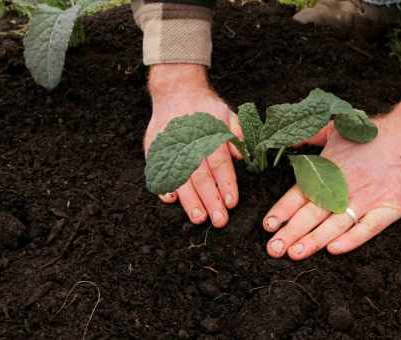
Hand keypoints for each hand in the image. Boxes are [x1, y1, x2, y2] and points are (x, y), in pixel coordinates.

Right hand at [144, 64, 241, 227]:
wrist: (177, 89)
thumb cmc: (207, 108)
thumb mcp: (228, 115)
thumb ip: (238, 135)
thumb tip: (245, 156)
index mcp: (210, 134)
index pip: (220, 164)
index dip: (226, 184)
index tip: (232, 202)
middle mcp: (190, 142)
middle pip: (201, 176)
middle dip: (210, 200)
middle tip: (219, 220)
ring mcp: (171, 146)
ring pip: (181, 177)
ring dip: (189, 200)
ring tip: (198, 218)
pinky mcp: (155, 148)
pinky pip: (158, 169)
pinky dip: (163, 184)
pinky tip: (170, 200)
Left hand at [262, 95, 400, 258]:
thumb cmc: (373, 133)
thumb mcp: (335, 129)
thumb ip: (309, 138)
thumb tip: (287, 141)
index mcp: (328, 170)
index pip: (299, 194)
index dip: (282, 211)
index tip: (268, 226)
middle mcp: (344, 186)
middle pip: (312, 213)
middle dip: (290, 233)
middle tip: (274, 249)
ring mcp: (367, 199)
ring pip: (335, 224)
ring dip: (313, 240)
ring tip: (295, 253)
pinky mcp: (389, 208)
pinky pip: (368, 228)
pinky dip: (351, 239)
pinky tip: (335, 249)